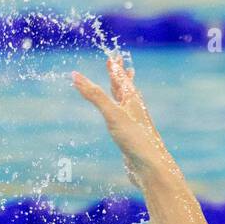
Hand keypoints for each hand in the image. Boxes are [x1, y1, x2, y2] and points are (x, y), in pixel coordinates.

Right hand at [72, 55, 173, 189]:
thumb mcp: (112, 113)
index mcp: (132, 100)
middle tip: (119, 65)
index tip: (113, 56)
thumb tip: (74, 75)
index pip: (121, 78)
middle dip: (121, 76)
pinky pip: (125, 121)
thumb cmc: (135, 138)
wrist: (150, 167)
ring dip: (124, 94)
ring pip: (127, 105)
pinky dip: (122, 115)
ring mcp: (134, 125)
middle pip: (126, 89)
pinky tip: (123, 121)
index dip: (115, 67)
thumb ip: (94, 95)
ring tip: (125, 87)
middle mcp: (135, 110)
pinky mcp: (131, 139)